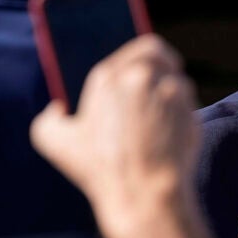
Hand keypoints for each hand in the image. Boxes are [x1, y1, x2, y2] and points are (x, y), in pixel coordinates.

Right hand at [31, 34, 216, 237]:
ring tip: (160, 105)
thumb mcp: (55, 143)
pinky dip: (180, 106)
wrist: (142, 192)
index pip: (135, 46)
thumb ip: (49, 117)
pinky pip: (187, 99)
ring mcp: (168, 90)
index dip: (140, 51)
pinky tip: (170, 123)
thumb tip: (58, 106)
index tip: (142, 58)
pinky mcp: (188, 108)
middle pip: (158, 53)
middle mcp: (139, 76)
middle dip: (160, 60)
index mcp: (105, 78)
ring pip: (175, 76)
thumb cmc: (100, 170)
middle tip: (157, 72)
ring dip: (169, 86)